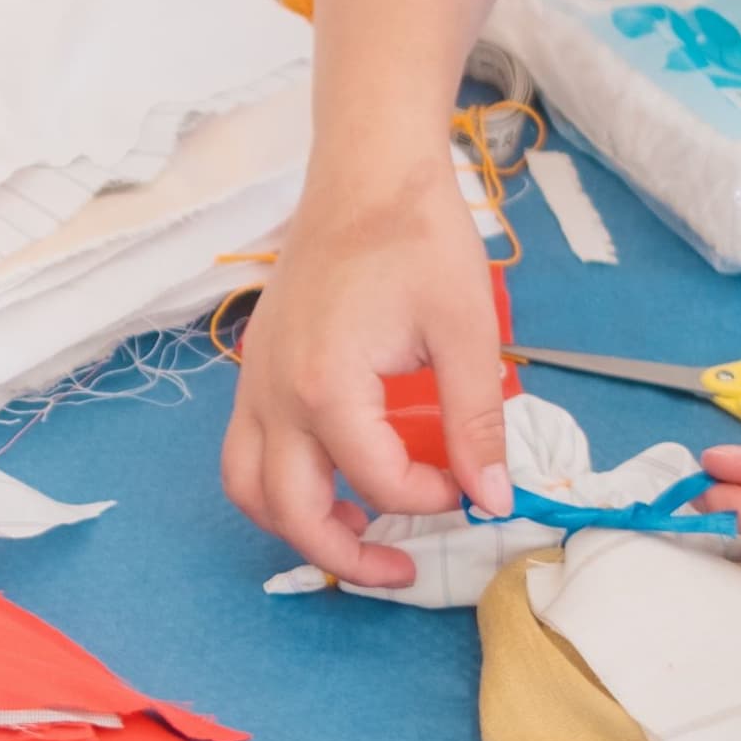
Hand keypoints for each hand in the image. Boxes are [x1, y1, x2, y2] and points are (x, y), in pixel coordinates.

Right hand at [221, 179, 510, 587]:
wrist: (366, 171)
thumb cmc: (416, 236)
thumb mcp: (465, 332)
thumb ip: (475, 423)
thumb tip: (493, 497)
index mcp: (327, 386)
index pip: (375, 479)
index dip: (429, 498)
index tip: (468, 485)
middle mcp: (275, 394)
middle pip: (290, 511)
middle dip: (345, 554)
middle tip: (401, 568)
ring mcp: (256, 382)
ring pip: (250, 488)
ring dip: (297, 526)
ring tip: (356, 533)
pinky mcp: (256, 370)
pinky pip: (247, 451)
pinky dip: (280, 485)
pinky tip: (334, 479)